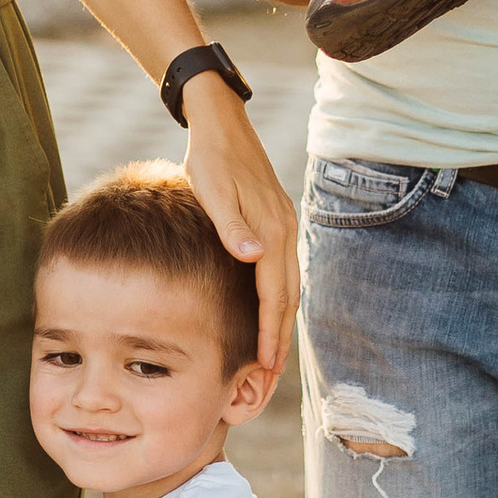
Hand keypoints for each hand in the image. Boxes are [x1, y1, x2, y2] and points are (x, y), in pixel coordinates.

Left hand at [175, 75, 299, 374]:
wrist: (220, 122)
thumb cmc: (209, 157)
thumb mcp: (213, 189)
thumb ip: (232, 225)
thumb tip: (253, 257)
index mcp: (271, 230)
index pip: (274, 295)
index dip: (270, 332)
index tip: (266, 365)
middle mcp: (284, 231)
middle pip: (288, 297)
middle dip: (281, 337)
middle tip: (272, 374)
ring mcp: (283, 225)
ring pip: (288, 285)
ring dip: (282, 321)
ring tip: (272, 353)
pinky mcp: (275, 221)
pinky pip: (282, 270)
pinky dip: (278, 297)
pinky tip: (268, 309)